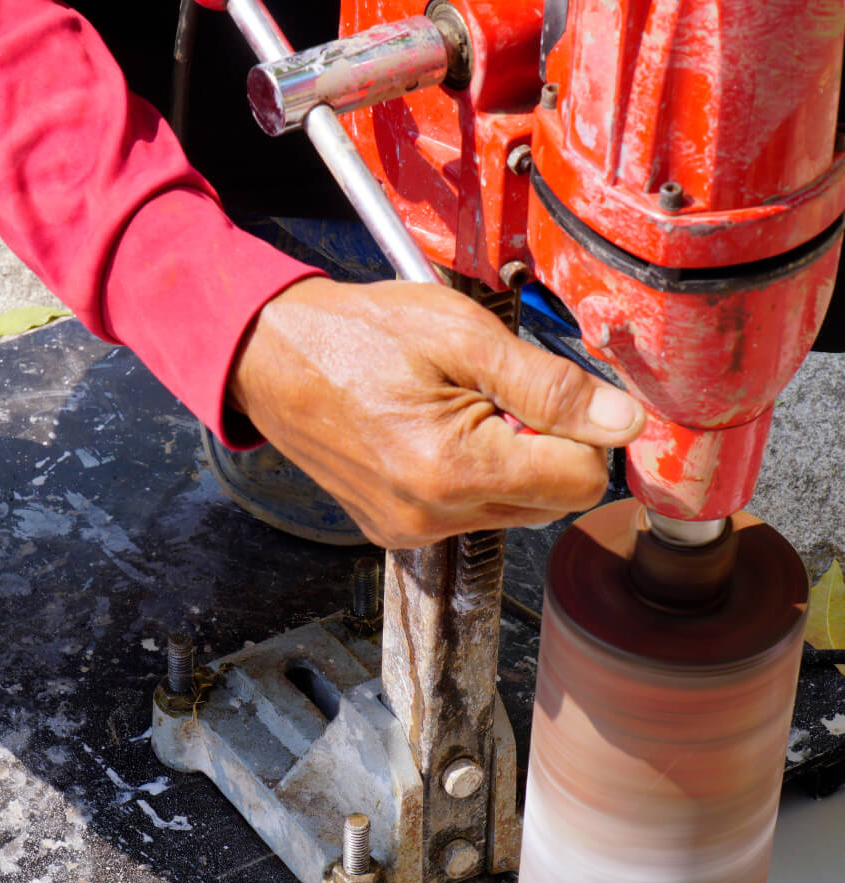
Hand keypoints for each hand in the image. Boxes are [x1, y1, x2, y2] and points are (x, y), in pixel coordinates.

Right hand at [227, 277, 645, 548]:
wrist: (273, 360)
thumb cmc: (360, 335)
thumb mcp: (464, 335)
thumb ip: (549, 385)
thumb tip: (623, 423)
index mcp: (454, 470)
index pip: (581, 481)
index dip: (583, 430)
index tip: (549, 392)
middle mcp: (433, 517)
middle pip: (552, 501)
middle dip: (545, 447)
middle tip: (494, 394)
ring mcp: (412, 531)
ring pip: (516, 510)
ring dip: (509, 462)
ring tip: (458, 411)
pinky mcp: (397, 532)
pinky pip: (471, 515)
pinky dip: (472, 478)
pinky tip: (433, 435)